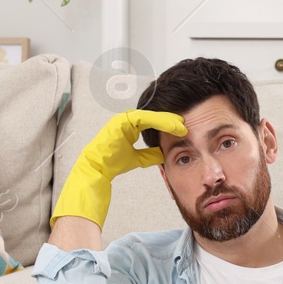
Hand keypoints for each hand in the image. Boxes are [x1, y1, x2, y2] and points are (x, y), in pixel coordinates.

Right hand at [51, 109, 189, 227]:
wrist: (98, 168)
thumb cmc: (113, 162)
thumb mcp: (137, 158)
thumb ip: (149, 155)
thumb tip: (163, 153)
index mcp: (130, 126)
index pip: (153, 122)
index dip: (168, 124)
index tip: (182, 129)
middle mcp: (127, 120)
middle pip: (153, 116)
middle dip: (170, 120)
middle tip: (185, 124)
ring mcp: (123, 119)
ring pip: (151, 115)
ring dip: (167, 120)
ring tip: (180, 125)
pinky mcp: (121, 121)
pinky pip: (144, 118)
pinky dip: (159, 121)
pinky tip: (170, 125)